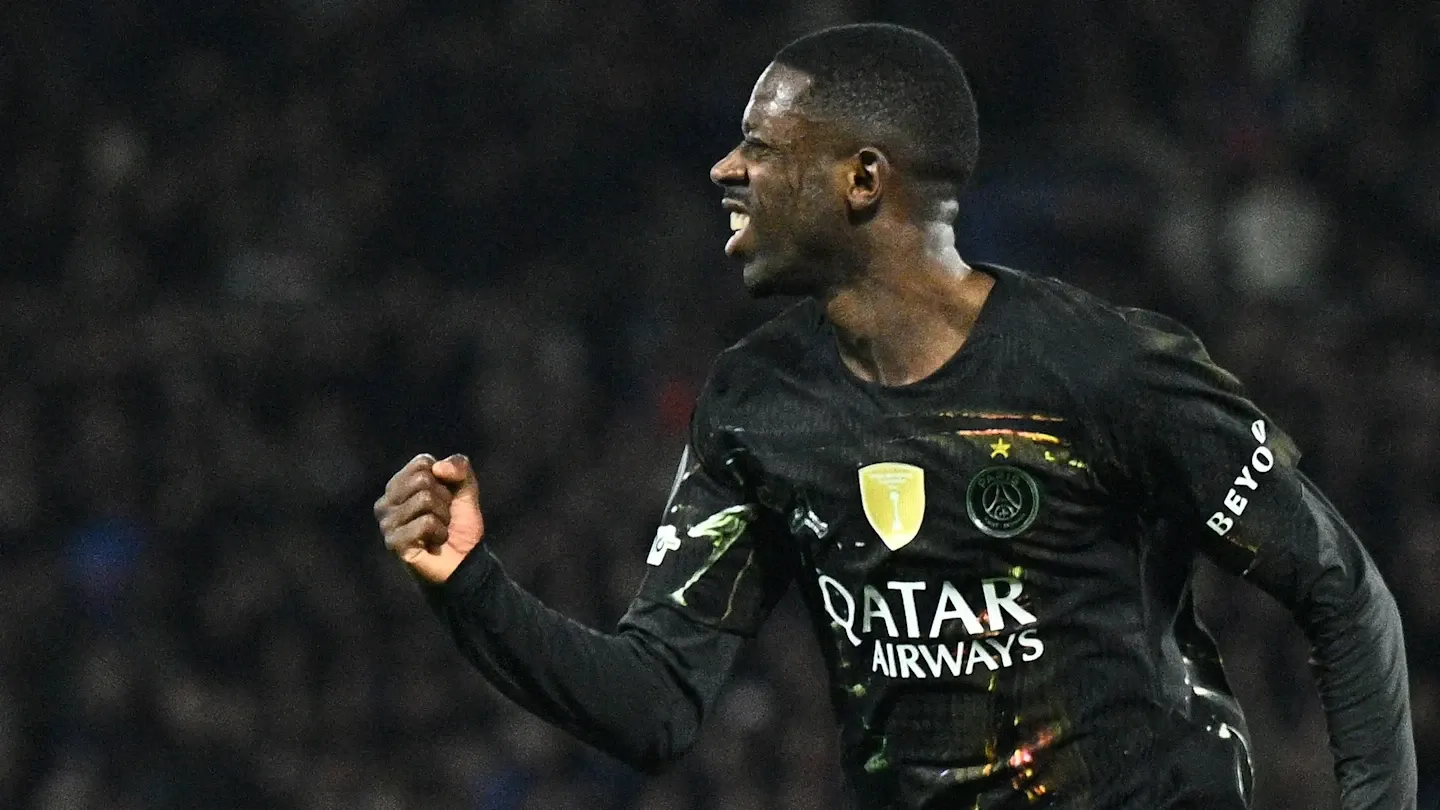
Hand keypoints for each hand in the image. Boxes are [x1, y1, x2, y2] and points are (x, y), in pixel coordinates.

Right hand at [374, 453, 484, 583]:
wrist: (466, 561)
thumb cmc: (460, 524)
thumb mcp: (466, 488)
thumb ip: (459, 466)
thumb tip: (438, 467)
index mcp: (398, 485)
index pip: (422, 463)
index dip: (444, 480)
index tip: (445, 498)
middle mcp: (385, 503)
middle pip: (423, 480)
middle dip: (444, 499)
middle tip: (442, 517)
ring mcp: (386, 523)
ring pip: (425, 500)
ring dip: (443, 517)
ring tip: (439, 531)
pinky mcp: (394, 542)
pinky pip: (425, 522)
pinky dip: (440, 532)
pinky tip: (435, 543)